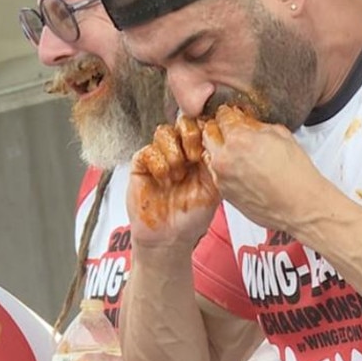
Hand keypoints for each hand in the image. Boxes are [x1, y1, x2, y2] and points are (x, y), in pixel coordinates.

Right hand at [129, 115, 220, 247]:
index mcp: (199, 153)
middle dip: (190, 135)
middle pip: (183, 122)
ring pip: (164, 132)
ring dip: (174, 151)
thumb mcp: (214, 189)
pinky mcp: (141, 165)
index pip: (202, 126)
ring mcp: (160, 157)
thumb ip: (216, 164)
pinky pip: (148, 150)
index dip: (206, 130)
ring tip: (178, 174)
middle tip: (195, 157)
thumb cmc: (192, 217)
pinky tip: (164, 181)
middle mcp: (179, 151)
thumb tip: (220, 142)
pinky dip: (159, 164)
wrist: (170, 238)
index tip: (209, 146)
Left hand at [201, 106, 330, 232]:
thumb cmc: (296, 175)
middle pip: (209, 133)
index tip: (231, 114)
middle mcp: (225, 158)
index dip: (228, 113)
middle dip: (218, 129)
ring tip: (237, 153)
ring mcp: (222, 178)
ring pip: (210, 155)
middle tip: (230, 131)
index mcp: (239, 139)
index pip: (222, 116)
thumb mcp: (281, 136)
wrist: (300, 206)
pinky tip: (241, 169)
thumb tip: (247, 122)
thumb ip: (257, 126)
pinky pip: (217, 174)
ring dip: (219, 150)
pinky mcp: (224, 194)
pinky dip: (224, 169)